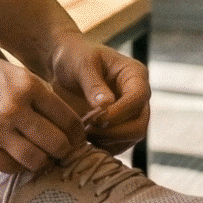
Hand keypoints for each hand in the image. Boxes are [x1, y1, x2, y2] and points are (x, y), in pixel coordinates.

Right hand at [0, 44, 87, 174]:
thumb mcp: (8, 71)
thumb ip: (34, 94)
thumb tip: (61, 122)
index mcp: (27, 84)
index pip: (68, 120)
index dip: (77, 135)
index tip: (76, 140)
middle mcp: (14, 107)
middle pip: (57, 144)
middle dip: (63, 152)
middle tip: (61, 153)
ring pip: (36, 160)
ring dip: (42, 163)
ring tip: (40, 159)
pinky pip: (9, 167)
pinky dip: (17, 167)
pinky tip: (15, 159)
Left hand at [46, 35, 149, 153]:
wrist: (62, 66)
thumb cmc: (74, 57)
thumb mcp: (81, 64)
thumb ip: (93, 83)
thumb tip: (106, 105)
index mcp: (134, 75)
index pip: (139, 97)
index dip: (121, 111)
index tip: (97, 117)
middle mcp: (137, 97)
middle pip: (140, 124)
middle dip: (115, 131)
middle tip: (88, 129)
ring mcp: (130, 114)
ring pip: (131, 138)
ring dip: (107, 140)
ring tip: (82, 132)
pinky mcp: (118, 127)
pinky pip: (118, 144)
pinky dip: (102, 145)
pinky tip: (83, 139)